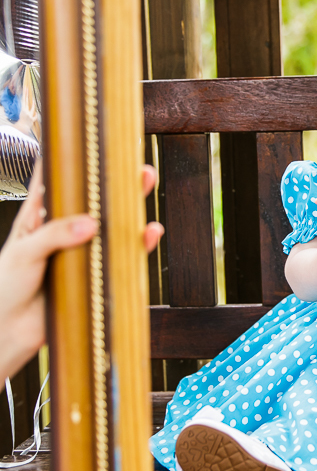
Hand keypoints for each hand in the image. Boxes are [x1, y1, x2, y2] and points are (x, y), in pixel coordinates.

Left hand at [0, 162, 163, 383]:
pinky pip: (121, 258)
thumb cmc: (6, 287)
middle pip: (94, 200)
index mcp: (39, 216)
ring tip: (147, 186)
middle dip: (116, 181)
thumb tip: (91, 224)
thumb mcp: (24, 253)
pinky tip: (147, 234)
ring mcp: (81, 252)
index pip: (56, 180)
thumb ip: (55, 235)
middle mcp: (64, 231)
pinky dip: (137, 246)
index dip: (72, 159)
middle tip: (136, 165)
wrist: (9, 332)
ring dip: (131, 208)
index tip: (92, 138)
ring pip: (112, 226)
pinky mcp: (95, 275)